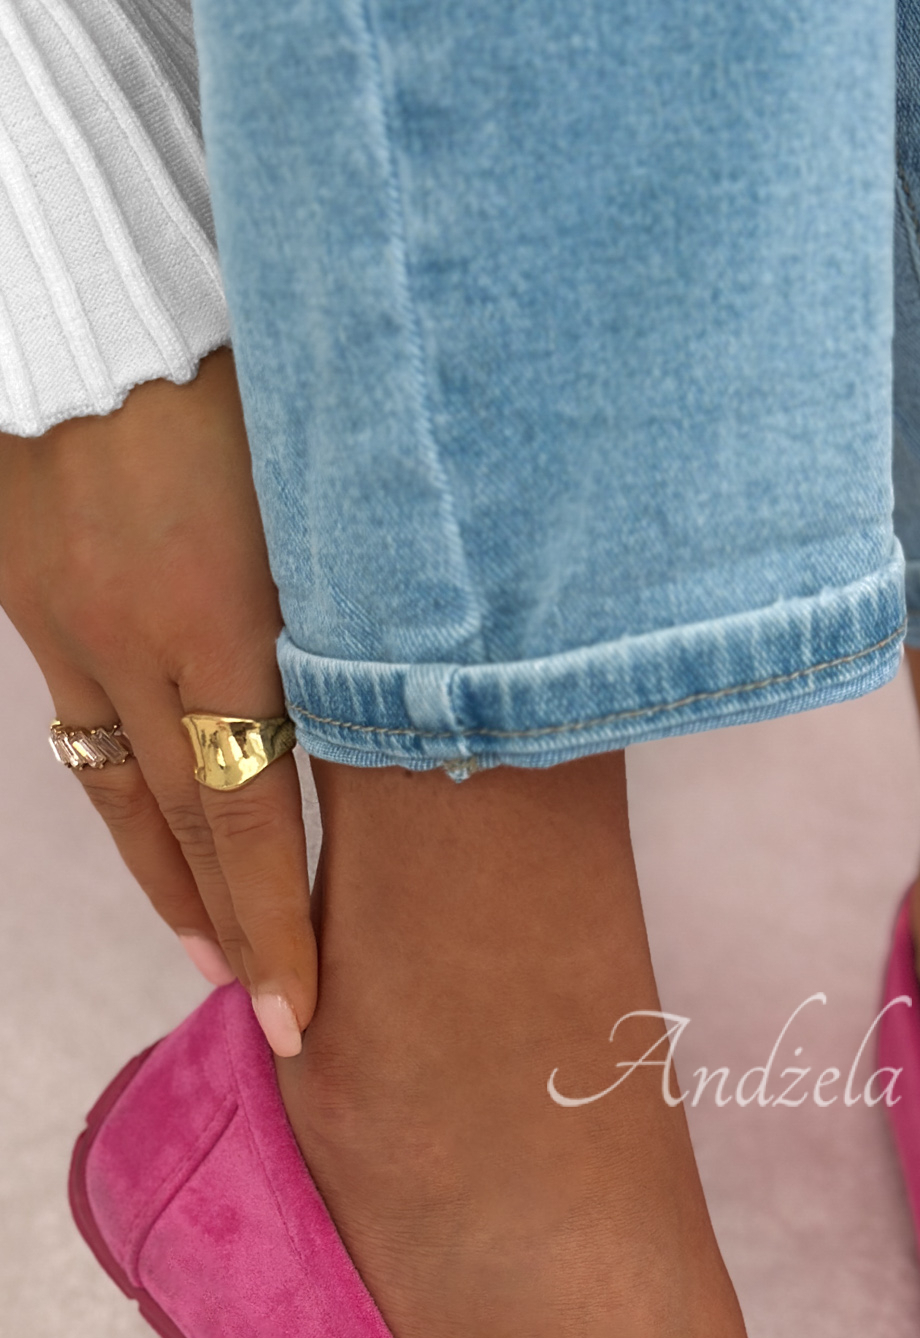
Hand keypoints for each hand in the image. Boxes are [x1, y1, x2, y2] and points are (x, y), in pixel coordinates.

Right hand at [0, 349, 313, 1054]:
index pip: (253, 821)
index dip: (275, 926)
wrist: (83, 284)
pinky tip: (141, 830)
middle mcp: (138, 647)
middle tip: (263, 1018)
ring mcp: (70, 626)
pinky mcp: (29, 593)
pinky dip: (116, 795)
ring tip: (204, 951)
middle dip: (228, 933)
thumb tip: (427, 697)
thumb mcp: (327, 488)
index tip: (297, 1010)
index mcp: (225, 624)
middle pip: (186, 830)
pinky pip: (77, 728)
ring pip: (120, 793)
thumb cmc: (235, 365)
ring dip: (167, 884)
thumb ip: (367, 605)